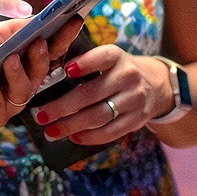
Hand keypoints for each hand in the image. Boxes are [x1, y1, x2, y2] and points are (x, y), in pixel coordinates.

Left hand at [0, 16, 86, 131]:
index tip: (74, 19)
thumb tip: (37, 15)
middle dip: (43, 57)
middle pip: (42, 73)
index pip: (52, 50)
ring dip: (18, 74)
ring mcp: (8, 102)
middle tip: (39, 42)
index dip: (64, 37)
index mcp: (28, 64)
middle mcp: (23, 84)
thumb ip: (14, 29)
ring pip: (23, 92)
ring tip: (10, 59)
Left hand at [28, 44, 173, 146]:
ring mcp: (134, 99)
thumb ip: (86, 64)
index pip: (102, 57)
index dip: (85, 63)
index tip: (65, 70)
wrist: (156, 85)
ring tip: (51, 132)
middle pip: (91, 93)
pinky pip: (111, 132)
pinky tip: (73, 138)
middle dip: (62, 107)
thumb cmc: (119, 71)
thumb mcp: (109, 59)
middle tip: (40, 116)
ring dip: (72, 126)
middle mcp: (128, 76)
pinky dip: (90, 137)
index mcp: (117, 57)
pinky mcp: (137, 119)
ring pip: (99, 115)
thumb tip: (49, 77)